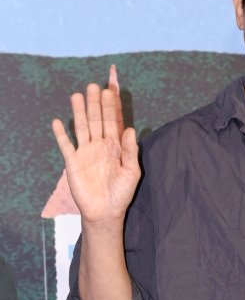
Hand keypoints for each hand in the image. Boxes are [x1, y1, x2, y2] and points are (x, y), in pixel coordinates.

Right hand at [52, 83, 140, 224]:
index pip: (113, 122)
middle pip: (96, 120)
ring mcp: (85, 152)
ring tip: (76, 96)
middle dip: (95, 104)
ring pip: (81, 128)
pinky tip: (57, 122)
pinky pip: (66, 146)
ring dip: (78, 112)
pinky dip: (61, 134)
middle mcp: (99, 145)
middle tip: (93, 86)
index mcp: (115, 146)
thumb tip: (130, 129)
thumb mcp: (132, 172)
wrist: (105, 212)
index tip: (110, 91)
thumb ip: (130, 151)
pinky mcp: (73, 162)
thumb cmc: (121, 193)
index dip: (111, 107)